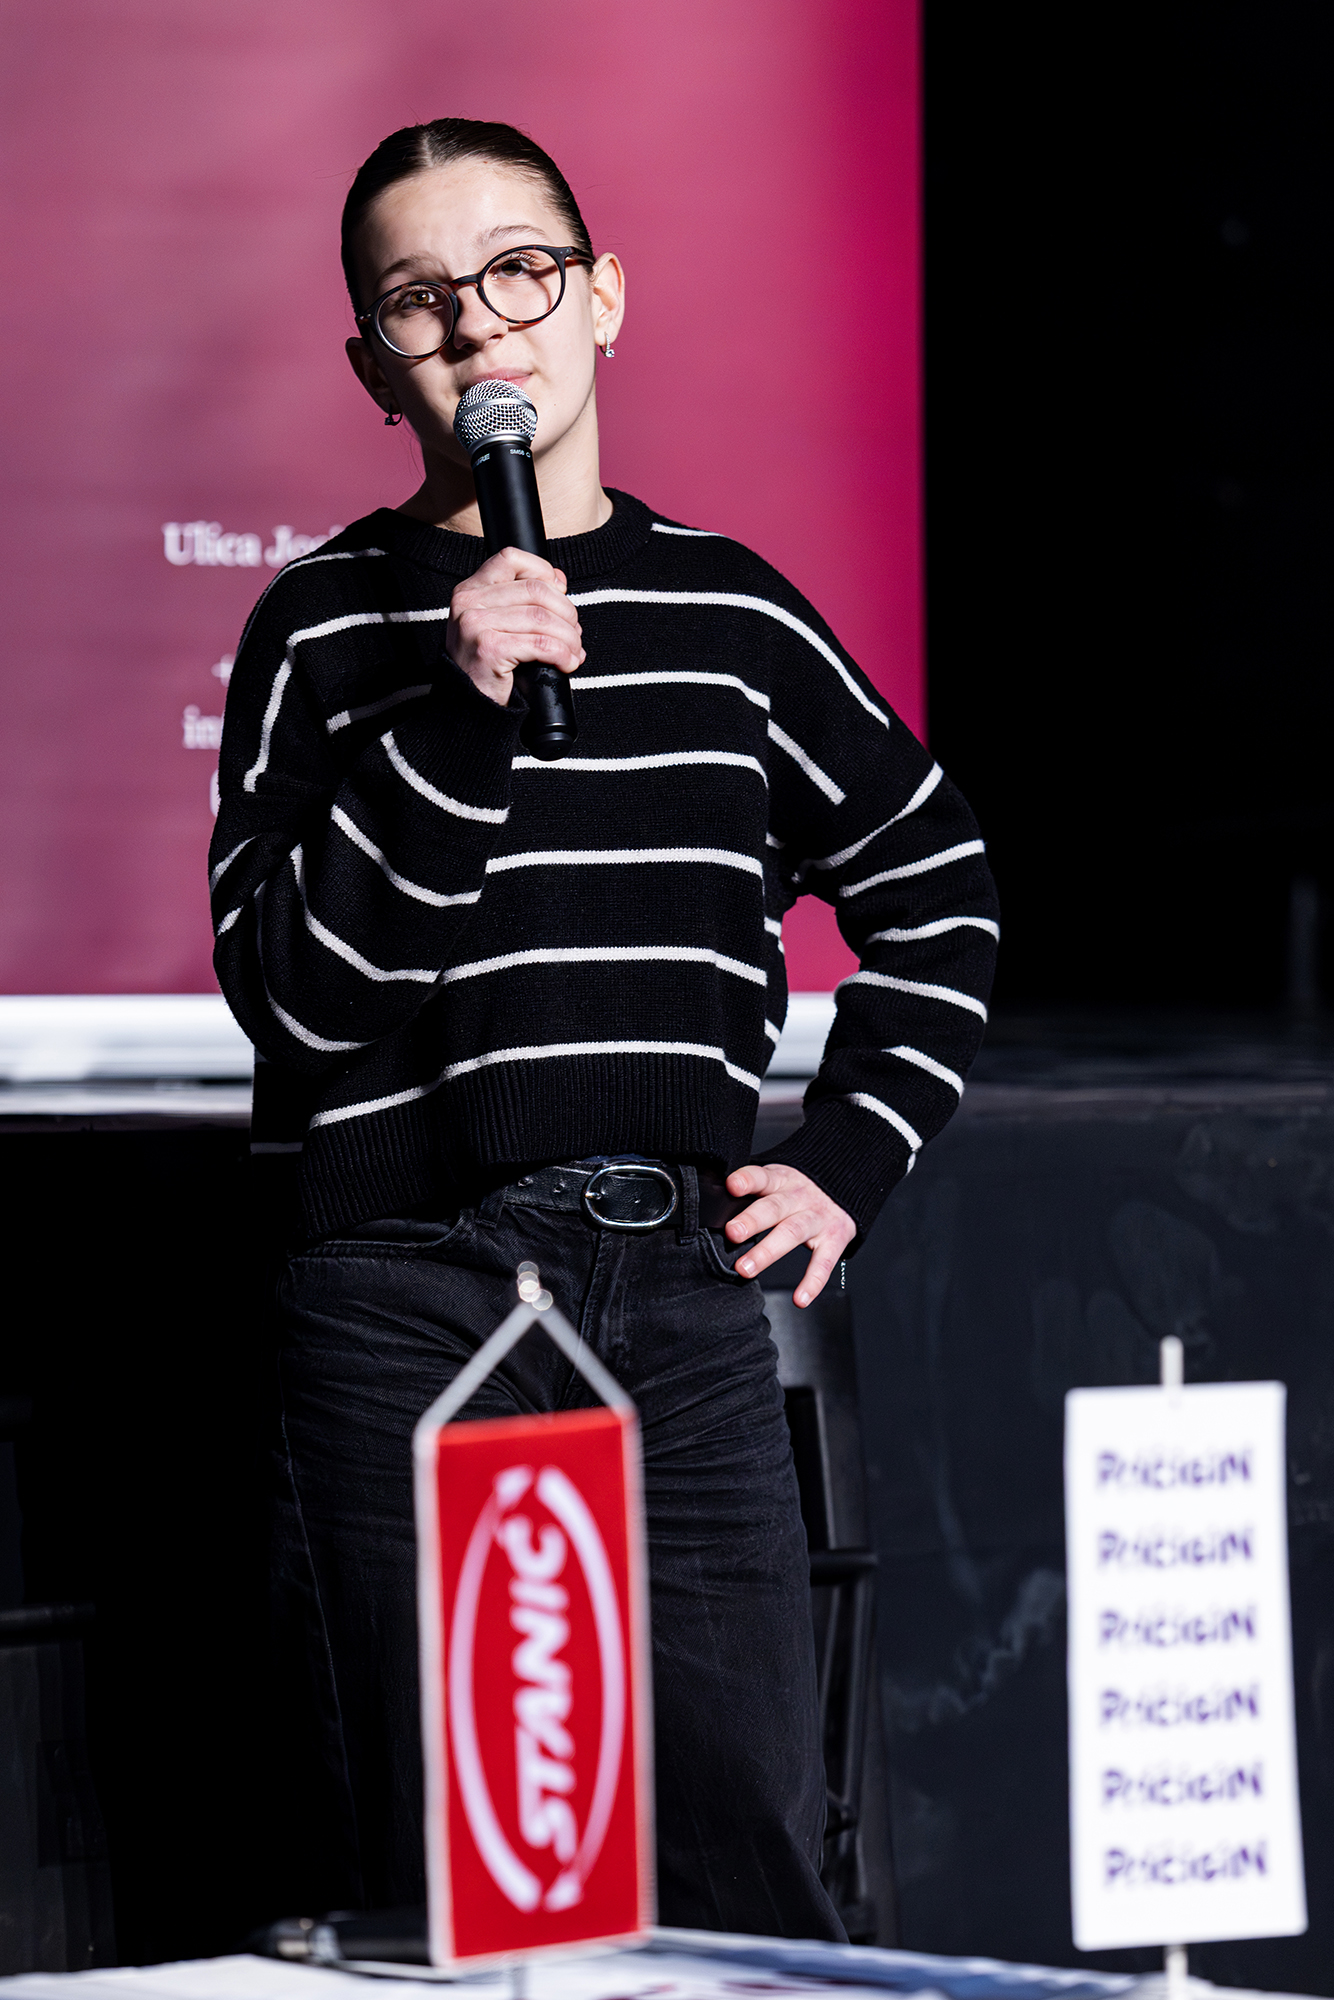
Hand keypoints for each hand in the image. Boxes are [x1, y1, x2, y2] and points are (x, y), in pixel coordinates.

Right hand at [445, 547, 584, 705]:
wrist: (467, 707)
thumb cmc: (487, 666)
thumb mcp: (499, 624)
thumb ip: (524, 599)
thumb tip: (559, 578)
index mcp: (470, 589)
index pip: (511, 558)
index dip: (543, 571)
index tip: (559, 594)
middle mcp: (468, 602)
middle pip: (535, 590)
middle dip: (566, 612)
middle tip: (574, 634)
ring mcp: (476, 624)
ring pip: (542, 618)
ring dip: (568, 637)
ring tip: (573, 652)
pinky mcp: (489, 649)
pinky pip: (540, 644)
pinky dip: (562, 654)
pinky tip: (566, 663)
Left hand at [724, 1163, 855, 1306]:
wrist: (847, 1186)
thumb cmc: (799, 1189)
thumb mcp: (778, 1180)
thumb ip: (752, 1190)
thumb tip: (716, 1203)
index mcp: (781, 1180)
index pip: (762, 1177)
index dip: (747, 1180)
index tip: (732, 1186)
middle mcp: (799, 1198)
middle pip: (774, 1208)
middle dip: (752, 1221)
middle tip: (733, 1234)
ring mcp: (817, 1219)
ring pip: (792, 1233)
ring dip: (768, 1251)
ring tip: (746, 1268)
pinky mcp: (835, 1240)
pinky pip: (824, 1263)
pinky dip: (813, 1283)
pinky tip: (799, 1299)